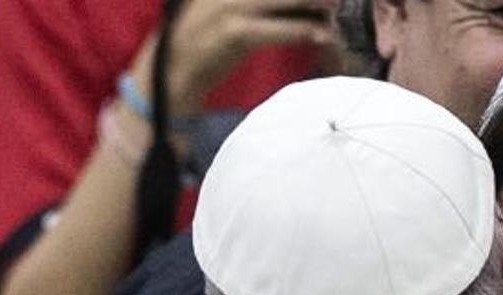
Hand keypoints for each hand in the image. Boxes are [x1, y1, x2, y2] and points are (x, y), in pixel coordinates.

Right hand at [129, 0, 336, 115]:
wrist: (167, 79)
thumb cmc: (203, 54)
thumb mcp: (229, 22)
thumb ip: (257, 11)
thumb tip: (297, 13)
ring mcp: (225, 9)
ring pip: (277, 0)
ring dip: (310, 5)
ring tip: (334, 10)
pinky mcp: (230, 33)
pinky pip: (270, 28)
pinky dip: (296, 30)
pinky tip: (318, 35)